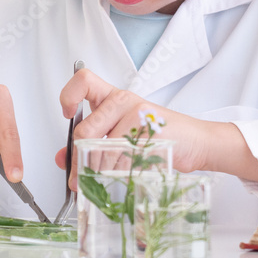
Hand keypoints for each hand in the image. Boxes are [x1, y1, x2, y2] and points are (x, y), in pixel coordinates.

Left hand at [52, 69, 210, 189]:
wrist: (196, 141)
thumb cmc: (158, 136)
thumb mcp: (120, 134)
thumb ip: (91, 142)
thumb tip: (62, 159)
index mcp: (113, 96)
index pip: (82, 81)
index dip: (68, 96)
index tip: (68, 114)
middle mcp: (122, 100)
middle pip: (85, 130)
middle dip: (78, 160)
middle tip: (77, 175)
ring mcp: (136, 115)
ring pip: (101, 150)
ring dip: (98, 172)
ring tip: (103, 177)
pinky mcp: (148, 132)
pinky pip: (121, 159)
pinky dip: (117, 173)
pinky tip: (124, 172)